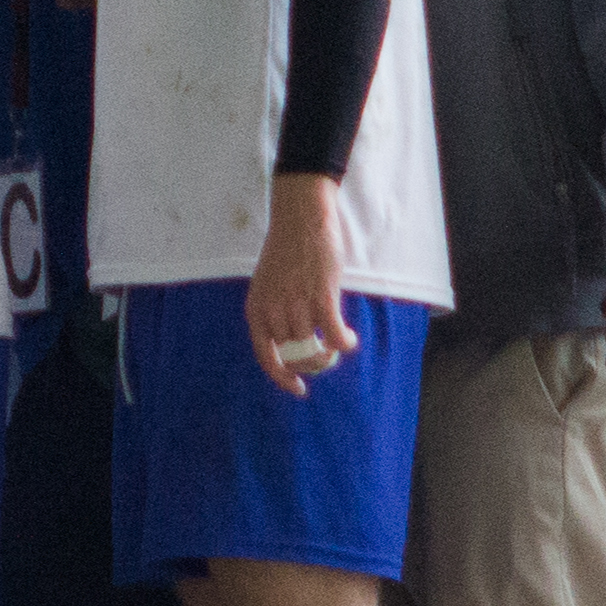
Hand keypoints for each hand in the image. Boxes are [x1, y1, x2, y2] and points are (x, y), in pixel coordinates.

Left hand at [242, 177, 357, 395]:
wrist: (300, 218)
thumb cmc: (287, 249)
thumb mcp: (269, 285)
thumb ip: (276, 311)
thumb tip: (293, 341)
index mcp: (256, 309)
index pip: (265, 357)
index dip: (281, 377)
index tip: (298, 387)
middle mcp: (273, 311)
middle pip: (293, 355)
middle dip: (310, 362)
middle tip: (324, 358)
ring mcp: (297, 305)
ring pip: (313, 347)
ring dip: (329, 352)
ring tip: (338, 342)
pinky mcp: (321, 297)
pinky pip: (335, 335)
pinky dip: (344, 342)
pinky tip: (350, 339)